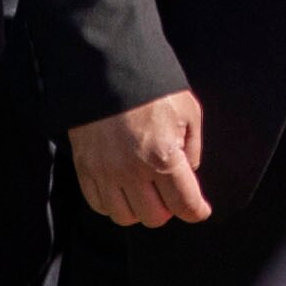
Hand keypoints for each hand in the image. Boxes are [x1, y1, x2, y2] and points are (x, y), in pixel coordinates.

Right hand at [71, 91, 211, 225]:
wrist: (107, 68)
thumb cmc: (152, 88)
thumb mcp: (188, 111)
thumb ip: (193, 147)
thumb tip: (189, 172)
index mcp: (163, 157)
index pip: (185, 204)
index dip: (197, 211)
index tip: (200, 210)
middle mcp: (133, 171)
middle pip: (155, 217)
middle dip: (168, 207)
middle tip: (169, 191)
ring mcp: (106, 172)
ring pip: (125, 216)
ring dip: (139, 208)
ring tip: (145, 189)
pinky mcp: (85, 168)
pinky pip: (99, 204)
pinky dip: (113, 202)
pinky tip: (122, 186)